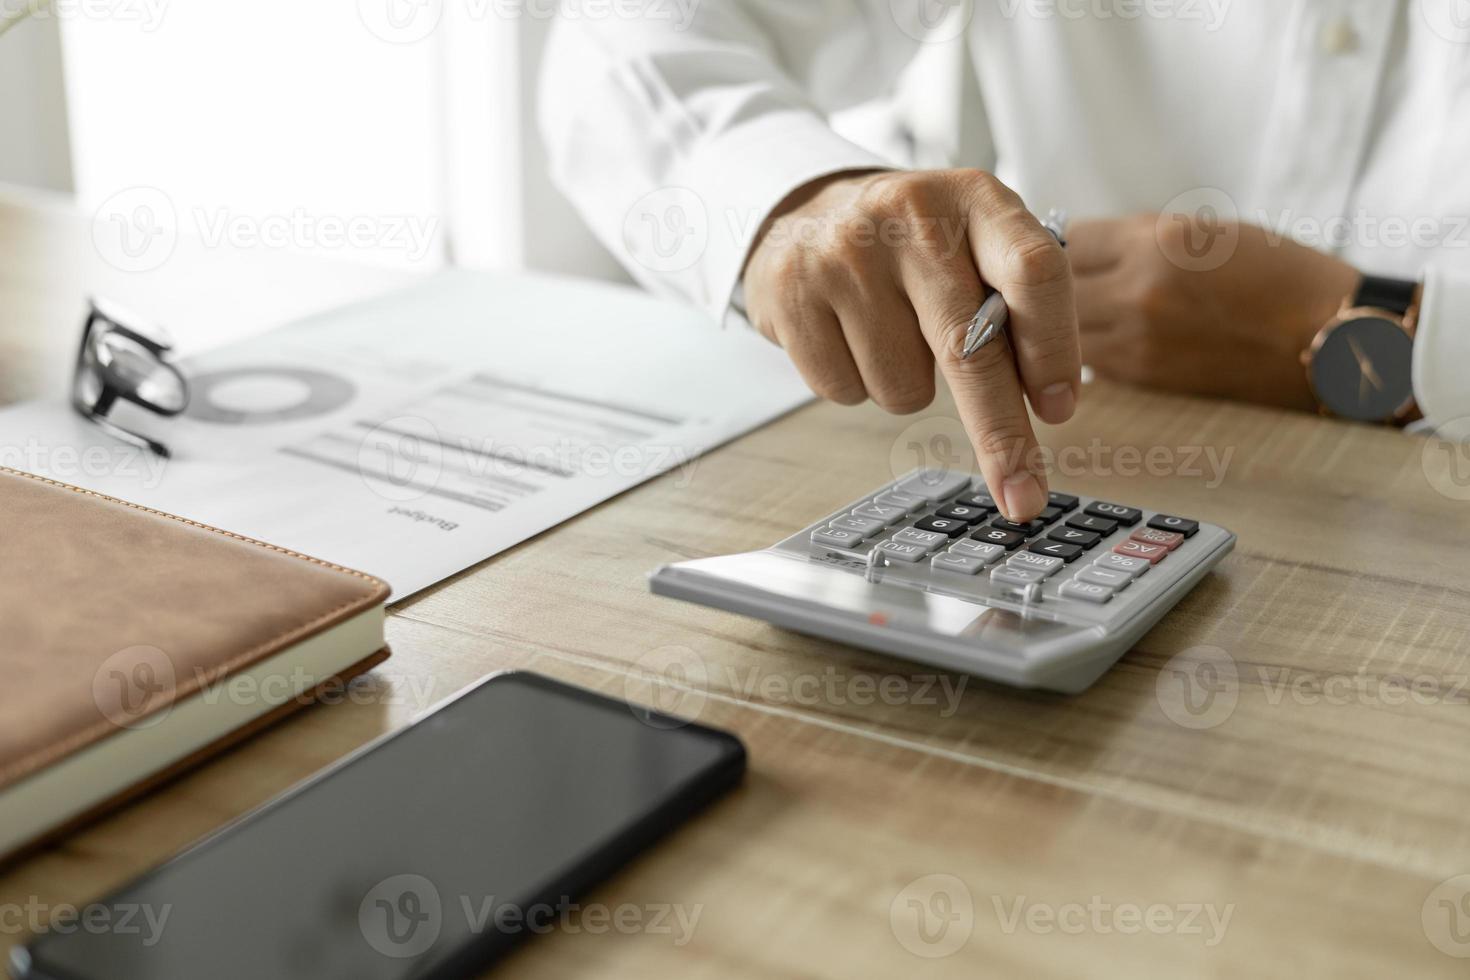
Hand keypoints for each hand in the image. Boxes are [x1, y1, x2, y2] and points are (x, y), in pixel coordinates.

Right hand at [742, 169, 1080, 520]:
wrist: (807, 211)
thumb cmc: (913, 243)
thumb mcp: (974, 243)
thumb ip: (1015, 305)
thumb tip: (1043, 403)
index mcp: (974, 201)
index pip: (1032, 272)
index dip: (1052, 348)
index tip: (1059, 412)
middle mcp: (911, 218)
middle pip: (969, 348)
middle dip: (1001, 437)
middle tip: (1022, 497)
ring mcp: (845, 255)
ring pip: (903, 387)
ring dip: (907, 386)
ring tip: (889, 331)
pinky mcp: (792, 293)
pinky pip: (846, 391)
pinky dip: (856, 382)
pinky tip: (847, 335)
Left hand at [1068, 215, 1359, 410]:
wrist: (1330, 340)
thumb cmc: (1279, 277)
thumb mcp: (1208, 233)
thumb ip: (1140, 239)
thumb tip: (1079, 246)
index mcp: (1158, 241)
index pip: (1067, 237)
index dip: (1060, 242)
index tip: (1059, 247)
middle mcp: (1139, 290)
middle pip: (1053, 288)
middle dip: (1051, 286)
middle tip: (1058, 285)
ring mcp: (1136, 341)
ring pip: (1061, 332)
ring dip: (1062, 325)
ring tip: (1082, 316)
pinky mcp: (1143, 380)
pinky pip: (1089, 362)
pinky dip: (1088, 352)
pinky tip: (1108, 343)